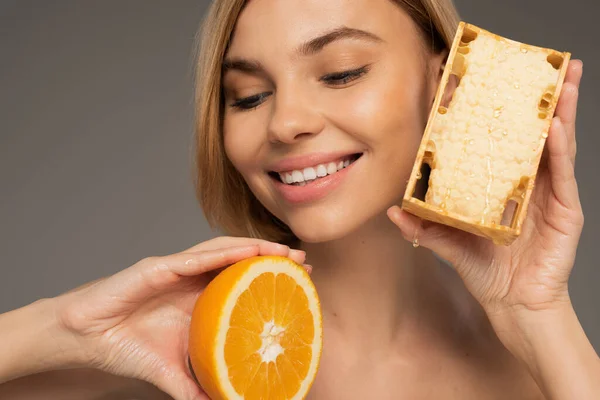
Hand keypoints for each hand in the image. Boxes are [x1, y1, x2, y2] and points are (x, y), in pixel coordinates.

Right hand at [53, 237, 306, 399]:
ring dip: (254, 248)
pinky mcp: (157, 268)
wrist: (85, 339)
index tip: (301, 280)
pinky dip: (222, 253)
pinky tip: (246, 251)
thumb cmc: (127, 347)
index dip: (270, 277)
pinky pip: (194, 257)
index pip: (241, 280)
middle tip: (302, 261)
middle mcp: (192, 279)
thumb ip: (196, 386)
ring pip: (222, 251)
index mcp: (199, 298)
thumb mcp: (171, 372)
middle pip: (239, 261)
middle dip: (271, 257)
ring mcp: (176, 270)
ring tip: (282, 251)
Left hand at [388, 60, 583, 339]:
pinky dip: (558, 150)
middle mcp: (528, 183)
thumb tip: (392, 211)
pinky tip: (555, 126)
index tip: (491, 82)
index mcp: (503, 184)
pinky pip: (561, 175)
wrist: (512, 303)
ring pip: (556, 146)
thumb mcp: (448, 241)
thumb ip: (424, 225)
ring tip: (564, 81)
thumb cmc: (485, 270)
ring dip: (561, 112)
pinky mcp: (564, 211)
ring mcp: (549, 195)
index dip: (499, 112)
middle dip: (541, 100)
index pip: (502, 141)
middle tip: (544, 66)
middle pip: (534, 134)